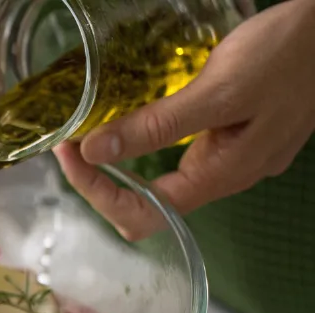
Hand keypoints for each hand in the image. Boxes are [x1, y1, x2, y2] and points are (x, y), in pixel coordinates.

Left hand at [54, 0, 314, 239]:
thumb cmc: (289, 54)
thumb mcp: (218, 90)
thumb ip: (158, 125)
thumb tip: (95, 152)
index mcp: (220, 176)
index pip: (141, 214)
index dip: (96, 192)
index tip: (68, 154)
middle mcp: (225, 178)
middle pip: (147, 206)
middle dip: (102, 181)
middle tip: (72, 143)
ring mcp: (233, 159)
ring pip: (162, 183)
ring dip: (121, 164)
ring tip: (91, 134)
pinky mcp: (237, 137)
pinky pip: (181, 156)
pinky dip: (146, 146)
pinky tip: (133, 123)